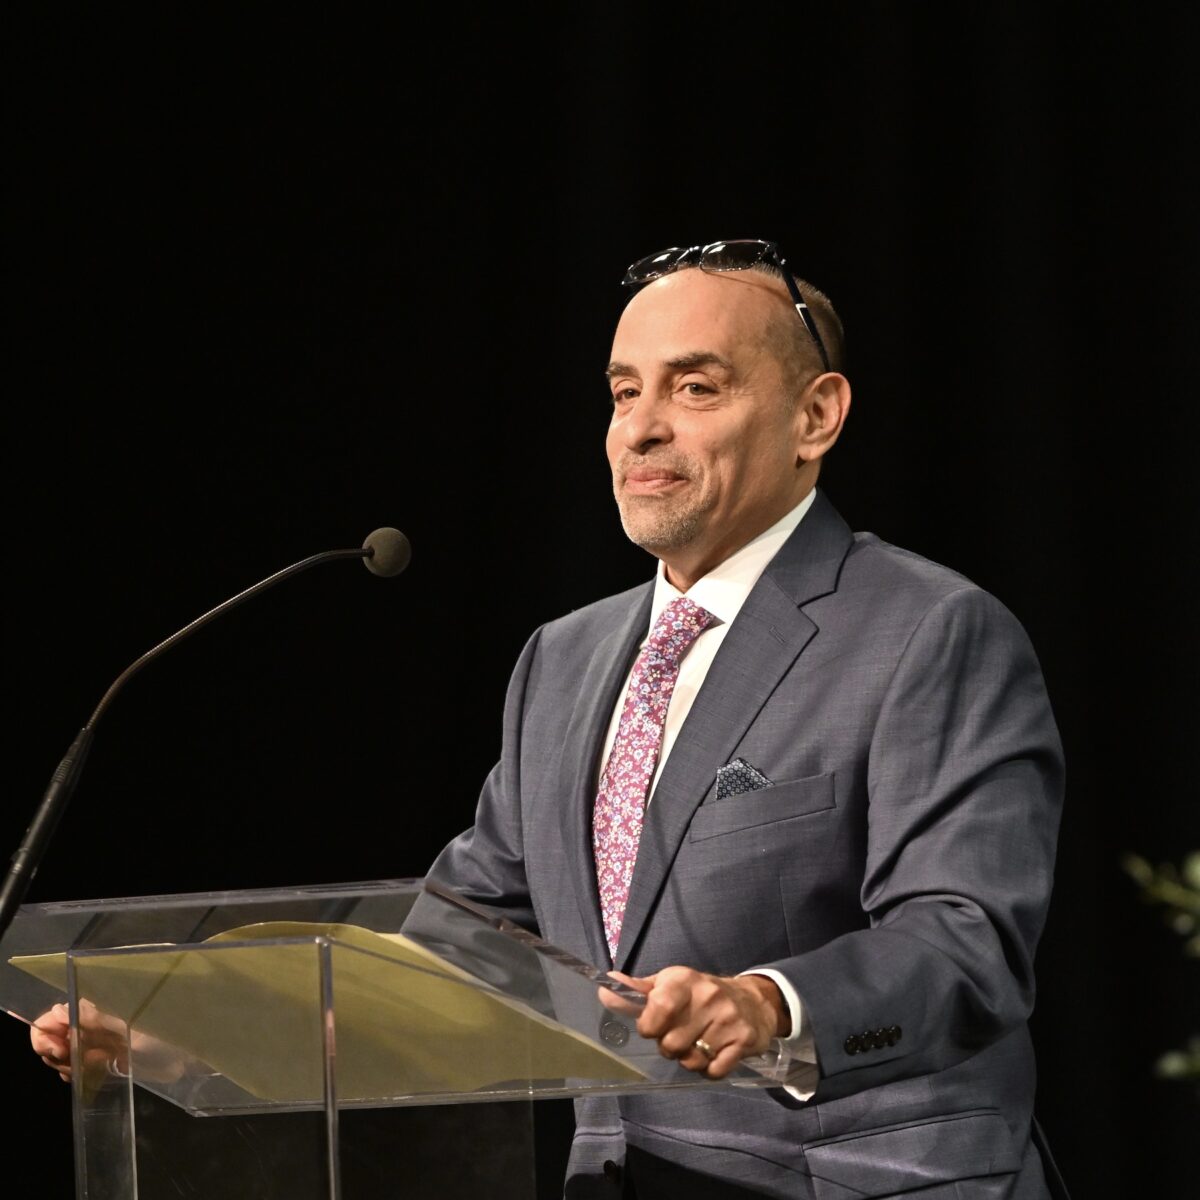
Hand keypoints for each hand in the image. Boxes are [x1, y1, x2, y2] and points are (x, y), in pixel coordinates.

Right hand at [29, 998, 187, 1086]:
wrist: (191, 1052)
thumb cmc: (165, 1031)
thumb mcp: (130, 1024)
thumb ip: (95, 1018)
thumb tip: (60, 1012)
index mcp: (96, 1005)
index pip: (53, 1015)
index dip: (46, 1033)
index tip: (59, 1050)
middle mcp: (92, 1020)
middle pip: (53, 1037)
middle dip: (55, 1053)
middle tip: (73, 1064)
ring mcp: (98, 1040)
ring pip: (63, 1054)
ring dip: (66, 1065)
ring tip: (90, 1066)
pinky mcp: (106, 1059)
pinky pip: (78, 1067)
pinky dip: (75, 1073)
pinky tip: (85, 1075)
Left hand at [599, 966, 786, 1078]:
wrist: (754, 1000)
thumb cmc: (701, 994)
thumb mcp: (670, 985)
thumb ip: (638, 992)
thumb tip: (605, 988)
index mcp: (685, 981)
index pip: (658, 1008)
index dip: (649, 1026)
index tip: (653, 1027)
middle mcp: (708, 997)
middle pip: (671, 1044)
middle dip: (669, 1047)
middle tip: (679, 1036)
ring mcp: (728, 1019)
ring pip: (692, 1061)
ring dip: (689, 1060)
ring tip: (697, 1044)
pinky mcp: (744, 1040)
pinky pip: (714, 1071)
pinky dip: (709, 1070)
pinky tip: (713, 1054)